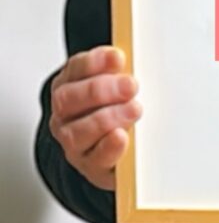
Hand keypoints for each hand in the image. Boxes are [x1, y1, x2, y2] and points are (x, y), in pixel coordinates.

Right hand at [49, 45, 142, 190]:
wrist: (114, 153)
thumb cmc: (118, 112)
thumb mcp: (120, 89)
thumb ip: (125, 75)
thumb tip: (149, 62)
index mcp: (71, 86)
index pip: (75, 69)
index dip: (95, 62)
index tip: (118, 57)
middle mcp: (65, 114)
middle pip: (69, 98)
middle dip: (100, 90)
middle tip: (130, 86)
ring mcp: (74, 141)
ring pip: (76, 130)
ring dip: (106, 118)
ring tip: (133, 110)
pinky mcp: (89, 165)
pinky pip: (94, 158)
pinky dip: (108, 147)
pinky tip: (121, 137)